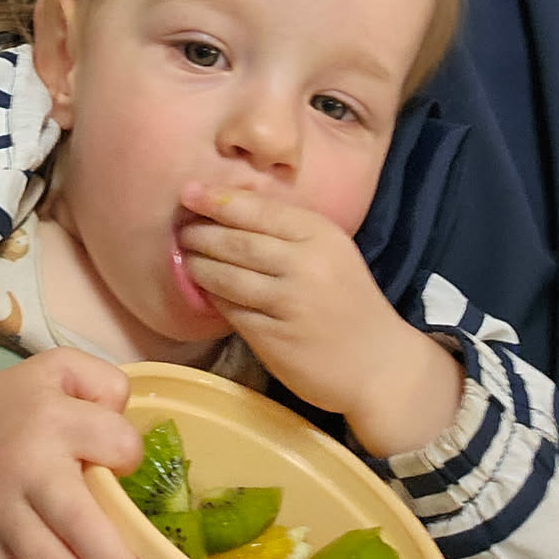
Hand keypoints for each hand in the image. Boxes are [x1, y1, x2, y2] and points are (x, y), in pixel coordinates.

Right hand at [0, 352, 161, 558]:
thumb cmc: (19, 403)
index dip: (130, 454)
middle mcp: (28, 471)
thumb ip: (103, 381)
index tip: (130, 461)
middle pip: (77, 524)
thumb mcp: (60, 366)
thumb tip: (129, 425)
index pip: (112, 443)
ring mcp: (4, 517)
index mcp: (53, 421)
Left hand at [178, 184, 462, 458]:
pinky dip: (213, 298)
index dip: (218, 199)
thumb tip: (227, 206)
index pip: (258, 209)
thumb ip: (288, 230)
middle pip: (237, 242)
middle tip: (179, 228)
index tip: (189, 192)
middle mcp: (304, 265)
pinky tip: (204, 291)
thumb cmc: (348, 300)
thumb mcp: (330, 251)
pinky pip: (232, 311)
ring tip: (184, 257)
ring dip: (198, 265)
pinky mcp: (275, 339)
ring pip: (228, 277)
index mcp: (320, 234)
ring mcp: (289, 304)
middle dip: (201, 233)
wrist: (379, 365)